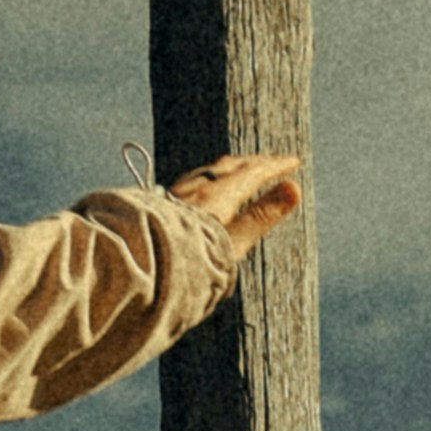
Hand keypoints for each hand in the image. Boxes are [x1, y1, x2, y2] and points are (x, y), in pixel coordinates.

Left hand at [172, 153, 304, 250]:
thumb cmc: (186, 262)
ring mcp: (174, 196)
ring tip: (238, 170)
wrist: (136, 269)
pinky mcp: (159, 206)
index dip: (275, 166)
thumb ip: (261, 215)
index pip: (251, 172)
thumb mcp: (232, 242)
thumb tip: (294, 188)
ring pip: (205, 173)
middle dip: (252, 162)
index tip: (294, 161)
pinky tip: (199, 189)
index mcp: (216, 195)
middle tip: (269, 162)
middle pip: (227, 167)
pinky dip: (207, 179)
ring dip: (227, 169)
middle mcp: (194, 190)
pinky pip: (189, 184)